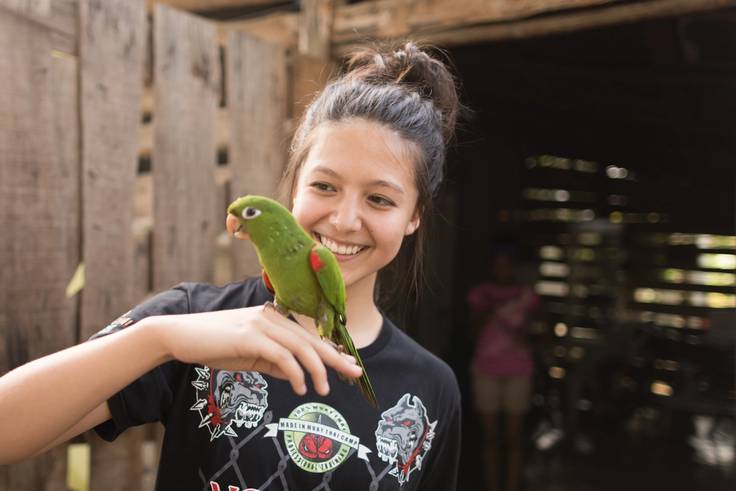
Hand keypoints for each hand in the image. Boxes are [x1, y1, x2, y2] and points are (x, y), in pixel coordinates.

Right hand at [151, 305, 361, 395]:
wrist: (181, 336)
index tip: (349, 364)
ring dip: (317, 369)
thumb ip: (275, 362)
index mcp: (274, 319)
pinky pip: (281, 355)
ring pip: (300, 347)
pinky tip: (300, 387)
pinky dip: (294, 372)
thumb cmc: (214, 345)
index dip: (330, 350)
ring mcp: (261, 324)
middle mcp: (271, 317)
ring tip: (325, 389)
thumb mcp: (250, 356)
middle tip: (355, 373)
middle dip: (335, 358)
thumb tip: (298, 376)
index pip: (308, 336)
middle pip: (311, 339)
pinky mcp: (250, 336)